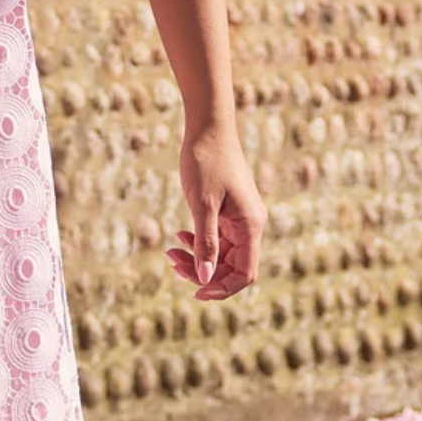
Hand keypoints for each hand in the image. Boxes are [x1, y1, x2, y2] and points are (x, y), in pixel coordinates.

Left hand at [168, 122, 263, 299]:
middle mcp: (250, 226)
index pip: (244, 274)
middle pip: (231, 267)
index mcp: (251, 226)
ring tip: (170, 252)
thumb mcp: (202, 204)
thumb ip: (205, 242)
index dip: (221, 288)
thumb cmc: (206, 162)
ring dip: (197, 258)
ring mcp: (239, 219)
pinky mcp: (227, 212)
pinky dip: (198, 242)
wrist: (208, 128)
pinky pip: (216, 238)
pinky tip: (179, 237)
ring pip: (221, 254)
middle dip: (202, 272)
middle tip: (172, 263)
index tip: (194, 292)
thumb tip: (204, 278)